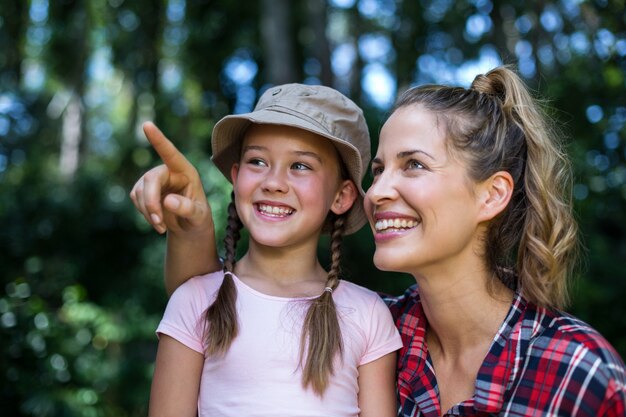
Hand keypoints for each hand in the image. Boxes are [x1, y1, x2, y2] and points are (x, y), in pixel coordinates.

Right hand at [130, 122, 213, 236]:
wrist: (189, 227)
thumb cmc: (198, 218)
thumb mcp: (199, 216)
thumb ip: (187, 208)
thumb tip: (167, 201)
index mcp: (186, 171)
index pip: (170, 153)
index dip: (158, 139)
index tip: (147, 125)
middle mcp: (168, 171)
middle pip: (150, 179)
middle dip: (151, 202)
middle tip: (159, 223)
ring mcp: (154, 179)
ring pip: (140, 191)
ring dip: (148, 211)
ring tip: (162, 225)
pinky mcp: (143, 189)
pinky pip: (135, 198)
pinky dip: (144, 213)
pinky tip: (156, 221)